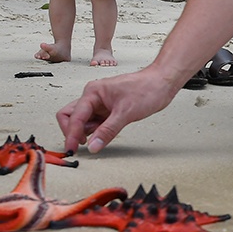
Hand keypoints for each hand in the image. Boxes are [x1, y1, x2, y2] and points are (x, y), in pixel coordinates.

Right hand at [57, 67, 181, 153]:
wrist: (162, 83)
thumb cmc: (147, 89)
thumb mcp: (126, 113)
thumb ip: (107, 131)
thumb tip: (93, 145)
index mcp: (93, 92)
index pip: (74, 116)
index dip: (71, 134)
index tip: (71, 148)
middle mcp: (93, 97)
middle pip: (70, 116)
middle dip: (72, 131)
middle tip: (81, 145)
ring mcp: (100, 104)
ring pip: (82, 121)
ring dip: (86, 132)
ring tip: (102, 136)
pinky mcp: (108, 110)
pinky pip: (94, 123)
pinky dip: (96, 131)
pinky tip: (105, 134)